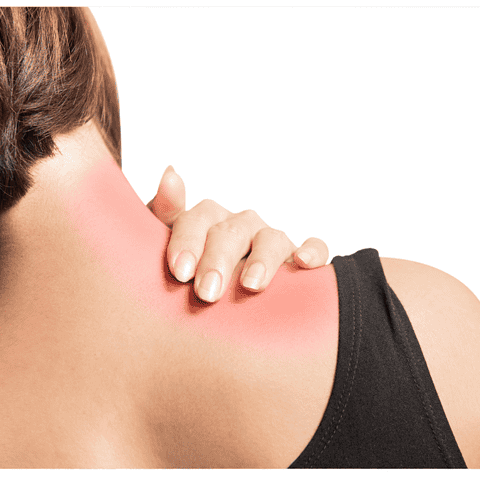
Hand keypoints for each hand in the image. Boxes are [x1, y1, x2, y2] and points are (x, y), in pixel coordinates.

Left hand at [146, 166, 328, 302]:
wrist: (215, 305)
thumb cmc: (189, 275)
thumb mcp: (169, 249)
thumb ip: (165, 213)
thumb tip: (170, 172)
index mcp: (207, 221)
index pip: (197, 219)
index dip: (188, 242)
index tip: (180, 272)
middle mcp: (240, 226)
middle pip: (231, 232)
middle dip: (219, 261)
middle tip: (206, 293)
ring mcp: (270, 241)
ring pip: (270, 239)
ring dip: (261, 260)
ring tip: (251, 285)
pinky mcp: (298, 260)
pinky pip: (314, 248)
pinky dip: (312, 252)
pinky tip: (303, 263)